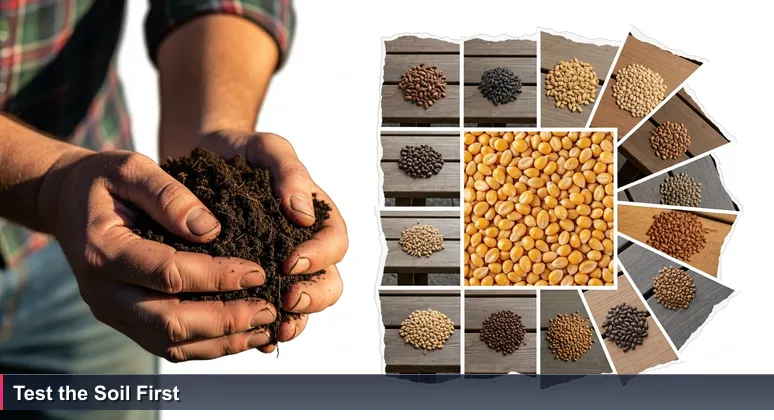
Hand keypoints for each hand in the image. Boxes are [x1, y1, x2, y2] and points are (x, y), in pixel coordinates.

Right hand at [41, 149, 278, 361]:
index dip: (218, 276)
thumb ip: (168, 194)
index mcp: (104, 252)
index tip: (259, 271)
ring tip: (266, 328)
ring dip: (222, 342)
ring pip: (171, 345)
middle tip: (270, 309)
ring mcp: (113, 313)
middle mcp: (104, 292)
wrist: (65, 202)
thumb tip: (211, 230)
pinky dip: (208, 347)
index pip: (170, 274)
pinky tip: (243, 335)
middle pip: (171, 322)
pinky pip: (168, 346)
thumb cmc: (102, 181)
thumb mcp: (131, 168)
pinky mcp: (125, 322)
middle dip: (226, 320)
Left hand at [195, 129, 347, 352]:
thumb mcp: (268, 149)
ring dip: (293, 321)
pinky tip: (250, 337)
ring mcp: (280, 270)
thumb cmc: (241, 151)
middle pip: (328, 284)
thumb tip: (302, 213)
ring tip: (273, 329)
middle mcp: (305, 248)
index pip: (335, 244)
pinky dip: (263, 329)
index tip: (291, 262)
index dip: (319, 258)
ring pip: (301, 306)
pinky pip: (266, 313)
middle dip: (312, 298)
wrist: (201, 160)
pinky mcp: (252, 285)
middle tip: (287, 301)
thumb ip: (290, 173)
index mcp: (317, 218)